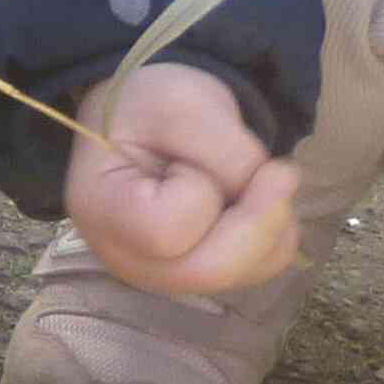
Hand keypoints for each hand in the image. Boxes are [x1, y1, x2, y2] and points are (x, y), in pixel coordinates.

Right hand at [64, 63, 301, 295]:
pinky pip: (260, 269)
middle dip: (259, 219)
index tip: (187, 157)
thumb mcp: (182, 104)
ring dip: (272, 223)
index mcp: (102, 210)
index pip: (165, 230)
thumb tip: (272, 199)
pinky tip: (256, 201)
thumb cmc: (148, 107)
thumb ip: (227, 153)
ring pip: (244, 273)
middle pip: (208, 270)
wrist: (142, 119)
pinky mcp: (200, 279)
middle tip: (282, 170)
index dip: (197, 191)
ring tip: (260, 179)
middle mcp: (128, 259)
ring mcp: (164, 276)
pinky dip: (276, 234)